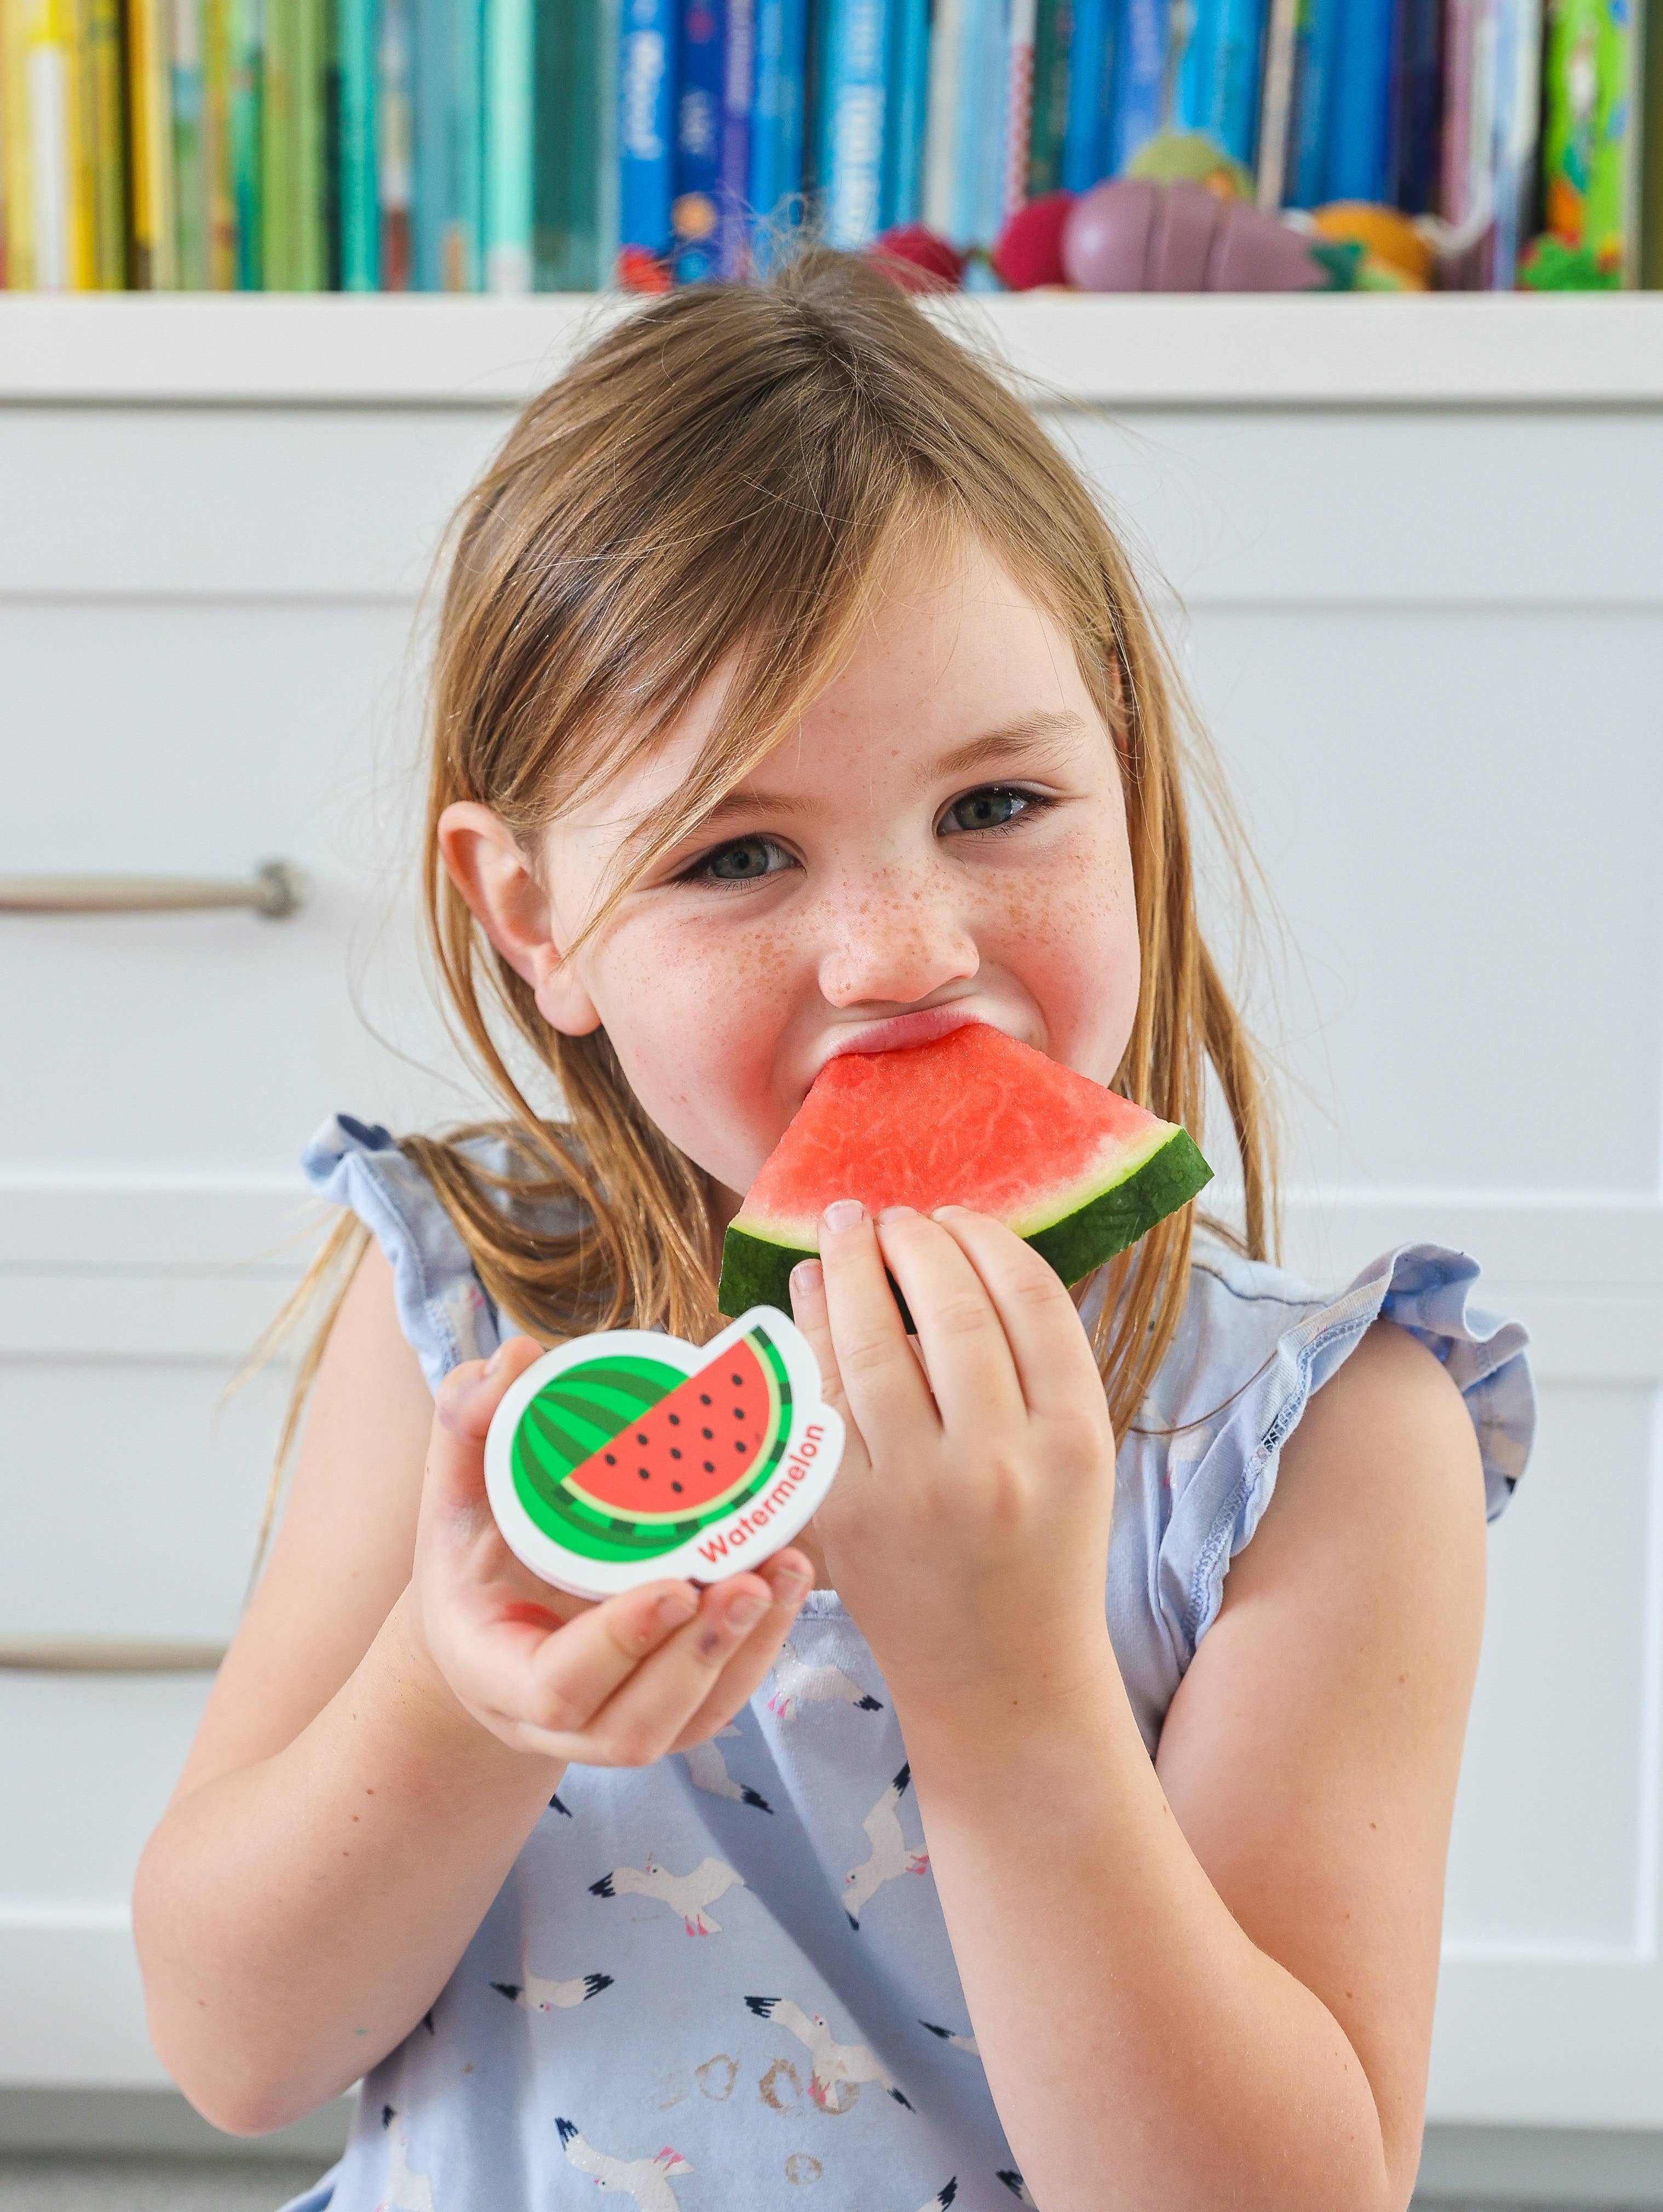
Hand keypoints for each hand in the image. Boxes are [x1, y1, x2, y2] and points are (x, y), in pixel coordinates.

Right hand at [403, 1337, 811, 1764]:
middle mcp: (556, 1720)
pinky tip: (788, 1581)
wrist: (485, 1626)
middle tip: (748, 1579)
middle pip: (636, 1724)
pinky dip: (761, 1650)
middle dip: (700, 1656)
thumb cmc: (470, 1554)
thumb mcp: (451, 1494)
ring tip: (786, 1569)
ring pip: (690, 1719)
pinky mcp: (665, 1712)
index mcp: (494, 1671)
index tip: (674, 1588)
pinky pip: (720, 1704)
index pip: (556, 1687)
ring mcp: (614, 1727)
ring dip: (745, 1650)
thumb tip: (514, 1357)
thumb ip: (467, 1426)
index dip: (618, 1644)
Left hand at [789, 1202, 1117, 1730]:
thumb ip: (1039, 1366)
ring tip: (844, 1230)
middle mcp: (997, 1463)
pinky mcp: (847, 1513)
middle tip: (893, 1214)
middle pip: (951, 1307)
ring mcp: (914, 1491)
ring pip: (874, 1342)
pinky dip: (811, 1330)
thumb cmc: (1044, 1552)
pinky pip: (822, 1395)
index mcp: (1074, 1442)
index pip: (1029, 1299)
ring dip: (852, 1267)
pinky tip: (810, 1291)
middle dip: (914, 1239)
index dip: (986, 1238)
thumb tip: (967, 1251)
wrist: (1000, 1676)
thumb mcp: (1079, 1458)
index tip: (958, 1214)